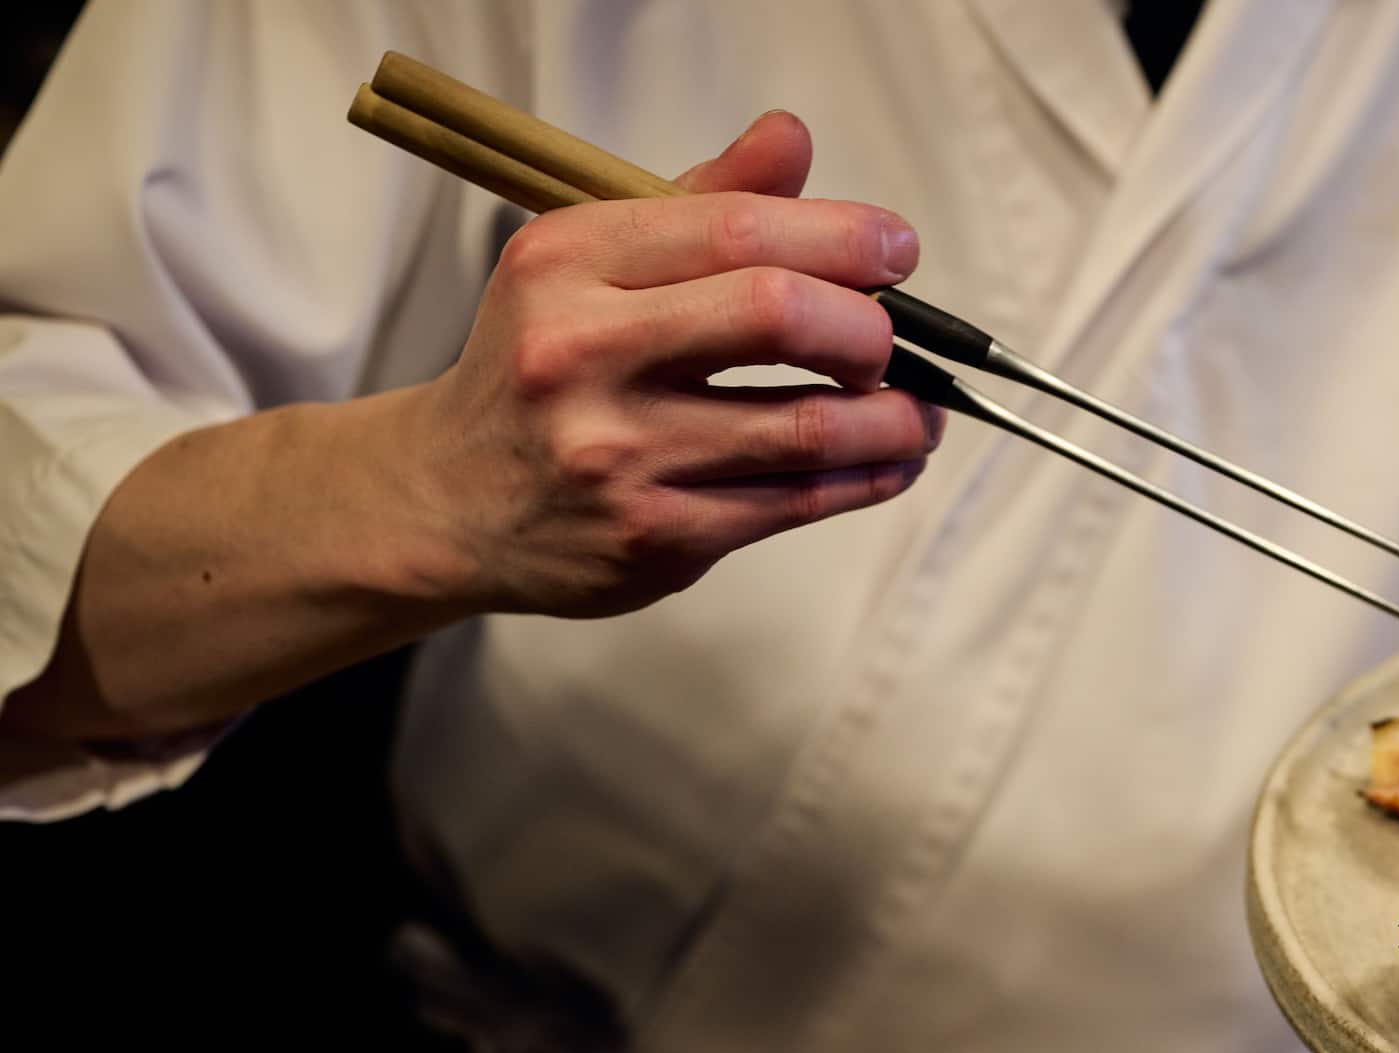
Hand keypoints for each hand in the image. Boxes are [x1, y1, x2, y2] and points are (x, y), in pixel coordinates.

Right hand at [397, 111, 942, 617]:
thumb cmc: (545, 365)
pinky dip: (865, 479)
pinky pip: (795, 503)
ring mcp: (619, 454)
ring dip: (893, 419)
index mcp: (570, 262)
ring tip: (917, 411)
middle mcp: (585, 353)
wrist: (449, 499)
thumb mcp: (593, 263)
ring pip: (806, 427)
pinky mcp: (654, 536)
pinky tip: (888, 463)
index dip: (842, 236)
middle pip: (777, 314)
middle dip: (869, 326)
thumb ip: (700, 203)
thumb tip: (791, 138)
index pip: (737, 229)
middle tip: (892, 341)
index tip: (896, 250)